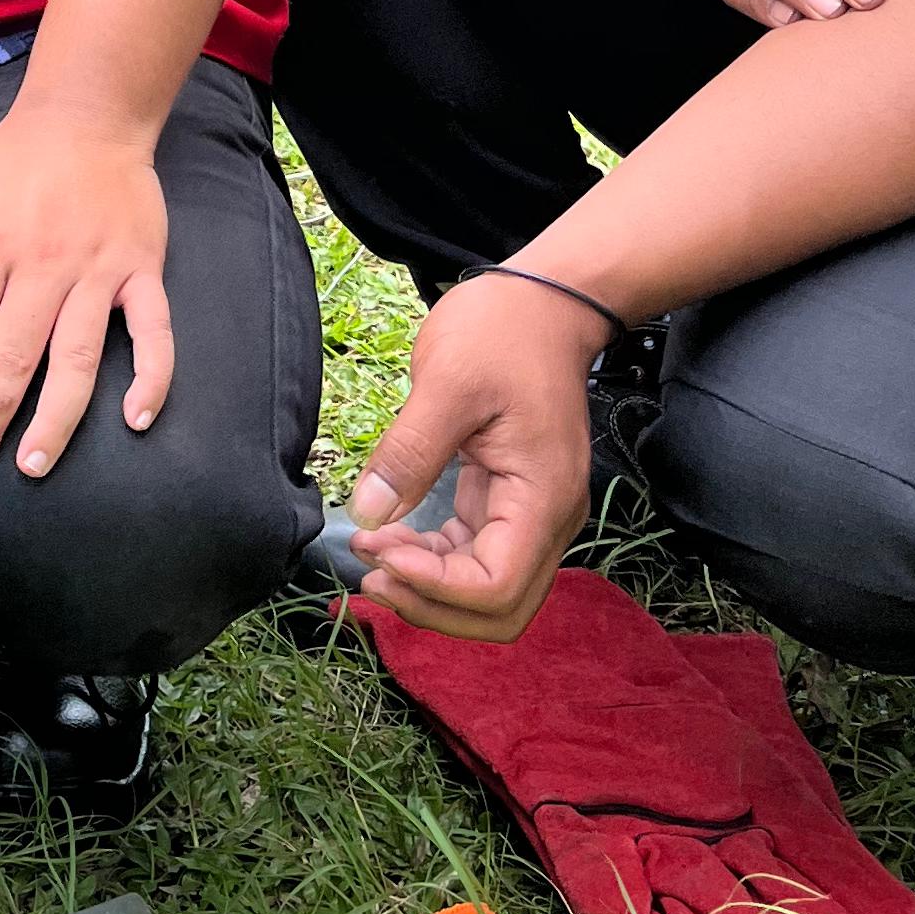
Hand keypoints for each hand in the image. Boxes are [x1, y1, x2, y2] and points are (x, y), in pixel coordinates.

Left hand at [0, 101, 170, 479]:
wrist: (85, 118)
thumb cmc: (3, 166)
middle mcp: (43, 265)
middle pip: (12, 359)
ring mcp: (98, 271)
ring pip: (77, 358)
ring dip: (55, 419)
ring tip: (33, 463)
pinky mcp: (143, 270)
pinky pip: (154, 332)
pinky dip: (151, 377)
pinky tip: (135, 419)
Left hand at [342, 278, 599, 637]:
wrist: (544, 303)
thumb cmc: (503, 332)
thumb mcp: (447, 383)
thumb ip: (408, 453)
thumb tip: (366, 516)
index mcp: (542, 498)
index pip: (496, 587)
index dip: (434, 586)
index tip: (378, 549)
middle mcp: (548, 520)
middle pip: (499, 610)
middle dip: (431, 604)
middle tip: (370, 570)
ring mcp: (531, 514)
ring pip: (487, 591)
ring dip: (430, 589)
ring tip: (372, 556)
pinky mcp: (508, 502)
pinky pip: (476, 556)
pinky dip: (435, 561)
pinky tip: (393, 537)